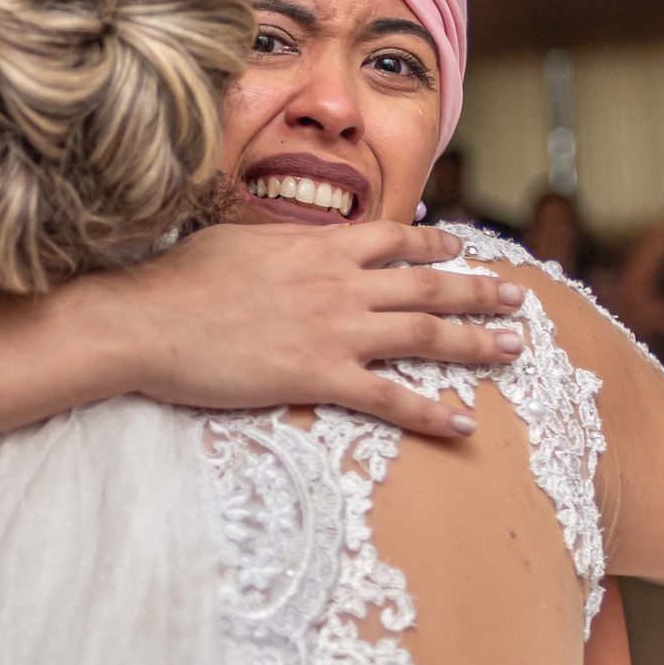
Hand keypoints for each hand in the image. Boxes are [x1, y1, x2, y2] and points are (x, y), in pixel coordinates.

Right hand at [113, 222, 524, 437]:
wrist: (147, 319)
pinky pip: (389, 398)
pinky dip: (430, 413)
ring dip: (475, 342)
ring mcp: (333, 329)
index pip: (394, 238)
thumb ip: (278, 243)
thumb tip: (291, 243)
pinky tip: (463, 426)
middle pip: (427, 283)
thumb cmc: (177, 281)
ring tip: (513, 348)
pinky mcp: (318, 376)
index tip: (462, 246)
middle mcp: (338, 282)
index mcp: (317, 246)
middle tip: (516, 299)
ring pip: (424, 333)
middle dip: (478, 290)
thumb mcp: (235, 242)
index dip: (435, 243)